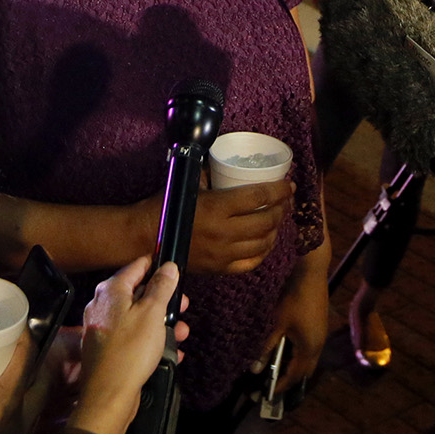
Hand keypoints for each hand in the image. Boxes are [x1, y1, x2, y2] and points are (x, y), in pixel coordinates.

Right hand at [0, 322, 38, 433]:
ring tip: (14, 373)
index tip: (19, 324)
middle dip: (36, 362)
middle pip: (43, 382)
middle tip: (20, 348)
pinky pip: (26, 426)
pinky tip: (4, 405)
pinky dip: (21, 410)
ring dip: (31, 387)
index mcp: (7, 401)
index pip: (28, 359)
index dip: (26, 337)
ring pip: (36, 406)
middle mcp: (20, 422)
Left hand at [70, 258, 185, 433]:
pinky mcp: (107, 348)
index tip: (176, 274)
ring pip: (138, 317)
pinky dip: (151, 340)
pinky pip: (133, 337)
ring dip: (162, 323)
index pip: (138, 266)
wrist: (109, 395)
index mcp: (111, 290)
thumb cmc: (130, 351)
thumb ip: (161, 287)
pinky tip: (170, 351)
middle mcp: (103, 305)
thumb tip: (168, 267)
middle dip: (164, 300)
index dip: (159, 268)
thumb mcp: (152, 313)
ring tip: (181, 334)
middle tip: (183, 307)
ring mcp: (103, 328)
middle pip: (138, 293)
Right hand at [133, 179, 291, 274]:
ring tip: (277, 219)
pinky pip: (251, 262)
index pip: (260, 197)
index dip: (279, 190)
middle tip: (285, 200)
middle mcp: (225, 232)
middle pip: (267, 220)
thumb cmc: (166, 207)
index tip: (289, 185)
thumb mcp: (191, 183)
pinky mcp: (220, 268)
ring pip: (263, 243)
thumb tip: (230, 165)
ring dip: (276, 230)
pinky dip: (263, 251)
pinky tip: (265, 242)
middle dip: (282, 209)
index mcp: (218, 207)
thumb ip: (213, 175)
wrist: (145, 237)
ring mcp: (224, 254)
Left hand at [256, 261, 328, 395]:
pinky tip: (283, 348)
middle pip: (304, 370)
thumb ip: (266, 347)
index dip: (280, 386)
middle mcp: (318, 344)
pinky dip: (295, 353)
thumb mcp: (276, 323)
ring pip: (306, 358)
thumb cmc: (293, 297)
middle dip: (288, 380)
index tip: (266, 394)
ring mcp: (320, 333)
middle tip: (270, 386)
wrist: (310, 271)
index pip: (295, 376)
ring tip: (274, 370)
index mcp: (310, 348)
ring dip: (292, 365)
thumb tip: (254, 370)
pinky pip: (308, 347)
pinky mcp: (318, 323)